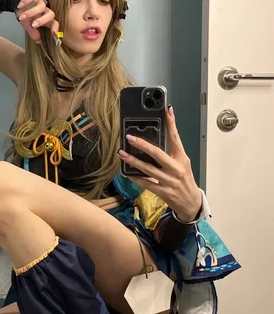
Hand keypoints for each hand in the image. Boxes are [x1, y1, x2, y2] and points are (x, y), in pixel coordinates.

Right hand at [16, 0, 58, 43]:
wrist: (18, 0)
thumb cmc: (25, 14)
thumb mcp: (27, 24)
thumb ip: (33, 32)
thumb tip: (38, 42)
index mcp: (46, 19)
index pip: (54, 23)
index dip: (55, 28)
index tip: (53, 34)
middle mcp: (46, 9)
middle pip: (50, 14)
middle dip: (42, 20)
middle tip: (33, 25)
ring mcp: (41, 0)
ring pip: (41, 6)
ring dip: (31, 13)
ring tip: (22, 17)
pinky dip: (26, 1)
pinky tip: (20, 6)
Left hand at [118, 106, 201, 221]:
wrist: (190, 202)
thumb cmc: (185, 180)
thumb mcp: (183, 163)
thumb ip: (172, 152)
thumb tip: (156, 139)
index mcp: (182, 158)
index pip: (176, 138)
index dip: (171, 124)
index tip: (167, 111)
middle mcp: (175, 169)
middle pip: (157, 153)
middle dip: (142, 144)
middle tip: (130, 137)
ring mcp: (168, 181)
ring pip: (148, 169)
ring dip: (133, 161)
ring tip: (123, 154)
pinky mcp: (162, 192)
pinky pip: (145, 183)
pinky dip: (135, 177)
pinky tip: (127, 172)